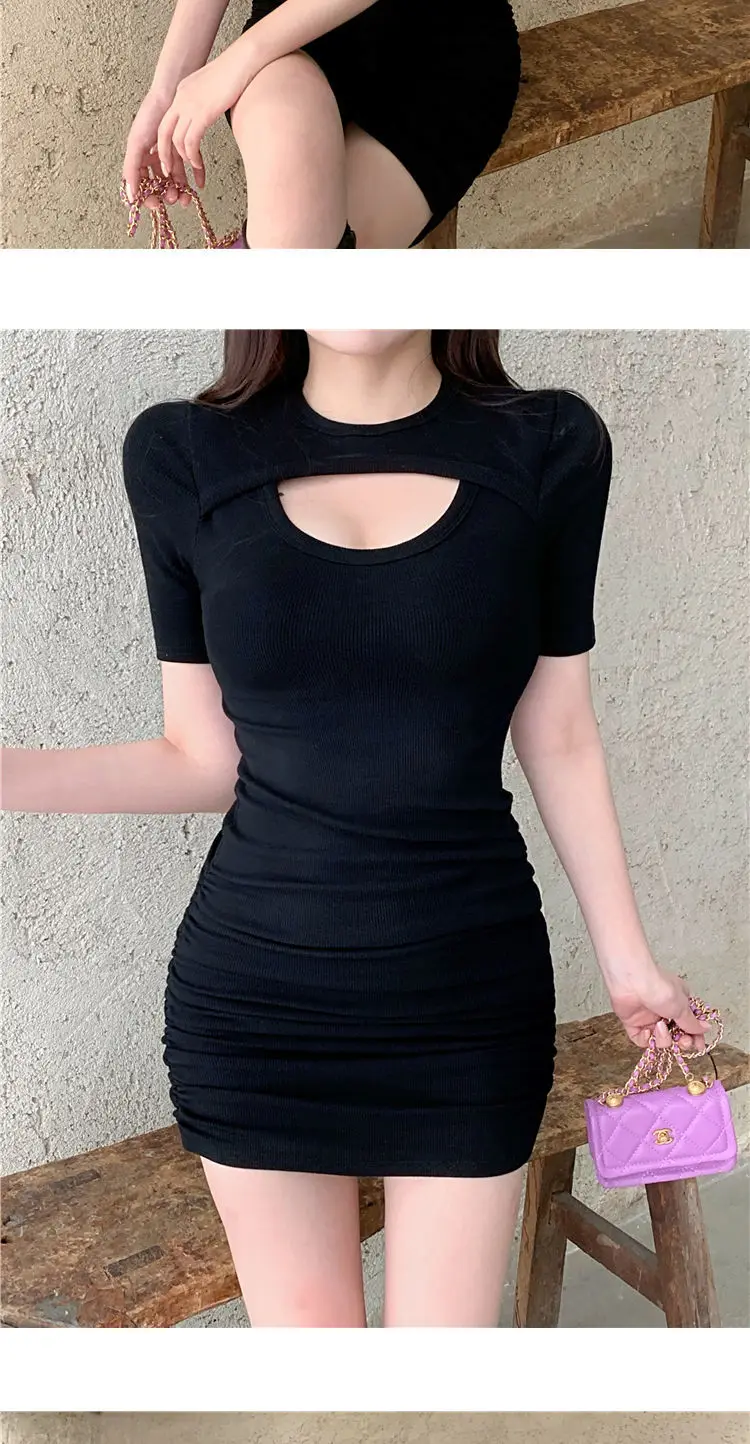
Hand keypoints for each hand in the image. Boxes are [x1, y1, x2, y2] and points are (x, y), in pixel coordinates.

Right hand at [123, 89, 193, 210]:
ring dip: (181, 190)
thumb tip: (130, 199)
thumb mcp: (136, 144)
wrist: (170, 94)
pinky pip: (191, 168)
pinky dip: (195, 177)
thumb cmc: (150, 116)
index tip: (156, 205)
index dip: (148, 197)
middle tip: (174, 199)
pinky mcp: (186, 149)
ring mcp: (170, 155)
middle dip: (167, 195)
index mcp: (139, 159)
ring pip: (176, 180)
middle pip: (160, 186)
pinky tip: (199, 184)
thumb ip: (131, 171)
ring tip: (187, 197)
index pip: (142, 186)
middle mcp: (154, 159)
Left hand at [156, 43, 256, 189]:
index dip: (165, 141)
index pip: (167, 121)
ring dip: (184, 158)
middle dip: (164, 154)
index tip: (169, 155)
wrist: (243, 60)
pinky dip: (193, 156)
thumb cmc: (235, 72)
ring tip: (193, 166)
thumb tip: (207, 114)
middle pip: (163, 132)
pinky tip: (199, 164)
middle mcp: (181, 98)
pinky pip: (191, 142)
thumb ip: (205, 101)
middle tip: (169, 170)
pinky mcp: (202, 113)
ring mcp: (190, 105)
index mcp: (182, 91)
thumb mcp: (212, 86)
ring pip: (176, 140)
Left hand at [608, 964, 710, 1051]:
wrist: (632, 981)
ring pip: (660, 1041)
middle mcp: (665, 1011)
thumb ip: (692, 1022)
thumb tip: (706, 1028)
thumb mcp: (681, 1006)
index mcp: (679, 1003)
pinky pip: (641, 1040)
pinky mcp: (633, 1023)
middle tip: (682, 1042)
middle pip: (676, 1036)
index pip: (690, 1025)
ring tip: (660, 1026)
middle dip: (681, 1042)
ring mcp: (649, 1018)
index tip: (699, 1046)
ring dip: (663, 1038)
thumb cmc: (660, 987)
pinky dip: (646, 1039)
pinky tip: (647, 1031)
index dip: (695, 1037)